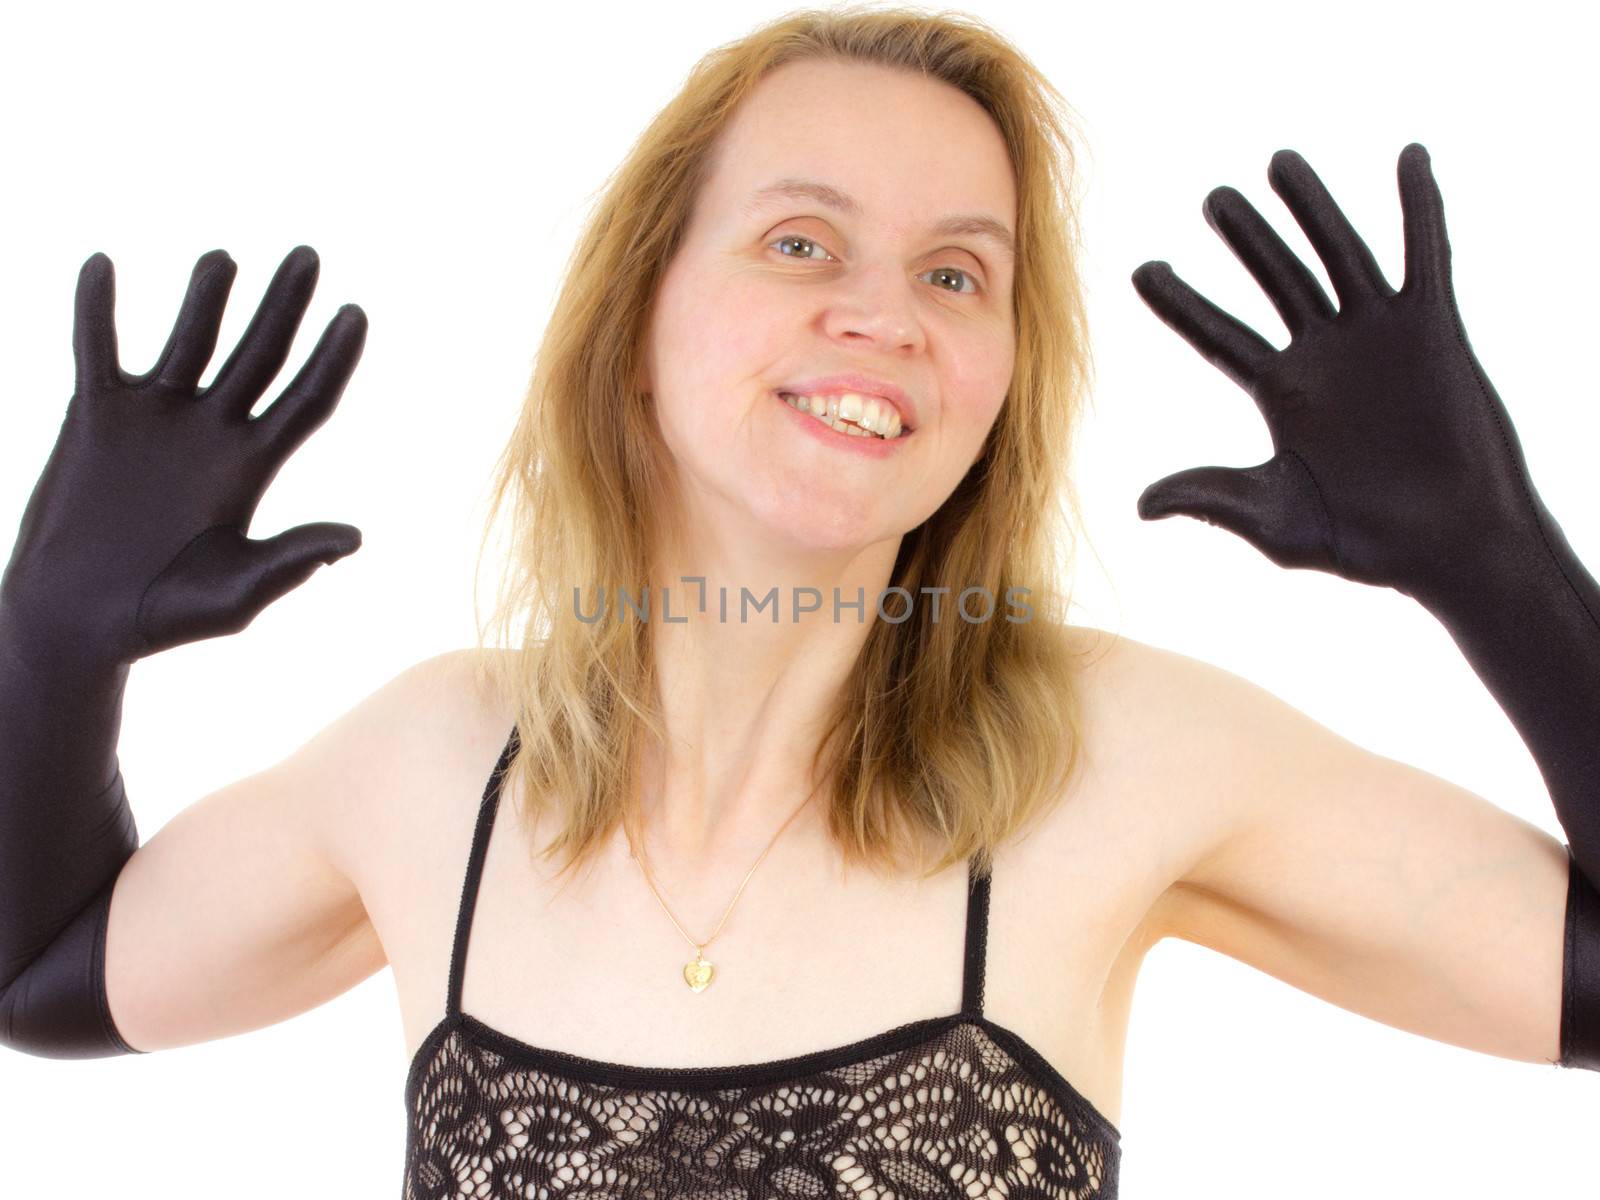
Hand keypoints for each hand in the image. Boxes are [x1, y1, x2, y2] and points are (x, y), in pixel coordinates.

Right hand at [0, 245, 366, 663]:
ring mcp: (156, 419)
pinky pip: (97, 349)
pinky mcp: (95, 416)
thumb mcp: (234, 594)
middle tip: (308, 255)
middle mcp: (212, 433)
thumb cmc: (162, 619)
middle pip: (261, 355)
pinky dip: (97, 310)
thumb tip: (353, 539)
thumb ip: (288, 561)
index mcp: (253, 468)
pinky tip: (103, 265)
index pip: (306, 401)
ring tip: (224, 259)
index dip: (333, 359)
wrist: (77, 624)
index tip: (357, 312)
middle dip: (284, 306)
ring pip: (189, 340)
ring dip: (205, 298)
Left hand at [1131, 143, 1538, 603]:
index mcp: (1282, 394)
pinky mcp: (1433, 331)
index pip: (1218, 336)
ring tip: (1278, 162)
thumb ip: (1211, 498)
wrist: (1449, 548)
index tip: (1141, 270)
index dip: (1180, 303)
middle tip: (1214, 199)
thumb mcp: (1274, 519)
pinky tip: (1410, 159)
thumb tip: (1140, 504)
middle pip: (1275, 280)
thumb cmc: (1365, 543)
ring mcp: (1378, 338)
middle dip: (1247, 238)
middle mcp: (1325, 356)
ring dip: (1312, 208)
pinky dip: (1420, 208)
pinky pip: (1425, 257)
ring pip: (1337, 255)